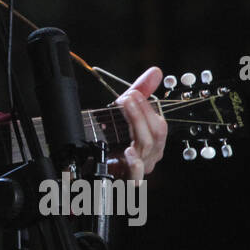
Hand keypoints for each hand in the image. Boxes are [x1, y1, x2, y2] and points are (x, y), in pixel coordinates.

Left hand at [116, 66, 167, 180]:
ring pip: (146, 147)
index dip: (146, 108)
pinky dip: (135, 164)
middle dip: (140, 113)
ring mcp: (141, 168)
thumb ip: (141, 92)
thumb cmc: (113, 136)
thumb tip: (156, 71)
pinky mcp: (127, 179)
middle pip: (155, 134)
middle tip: (126, 98)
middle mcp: (151, 156)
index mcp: (155, 142)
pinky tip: (129, 152)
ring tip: (125, 110)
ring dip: (135, 125)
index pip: (159, 124)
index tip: (132, 93)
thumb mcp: (126, 111)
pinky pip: (136, 176)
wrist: (90, 159)